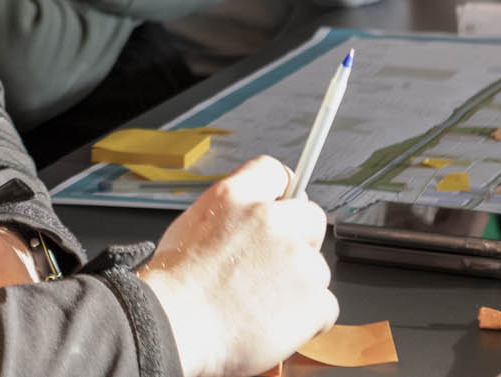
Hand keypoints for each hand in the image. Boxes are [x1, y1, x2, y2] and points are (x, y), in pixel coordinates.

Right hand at [139, 157, 336, 376]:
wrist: (175, 328)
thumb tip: (247, 220)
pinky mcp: (314, 298)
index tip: (282, 207)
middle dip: (299, 240)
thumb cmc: (175, 288)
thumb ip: (229, 212)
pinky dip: (309, 319)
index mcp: (236, 198)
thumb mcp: (190, 225)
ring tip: (264, 305)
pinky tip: (277, 324)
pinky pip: (325, 306)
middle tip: (273, 268)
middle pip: (311, 217)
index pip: (275, 172)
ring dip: (300, 284)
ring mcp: (298, 259)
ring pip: (318, 267)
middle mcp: (272, 220)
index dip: (281, 193)